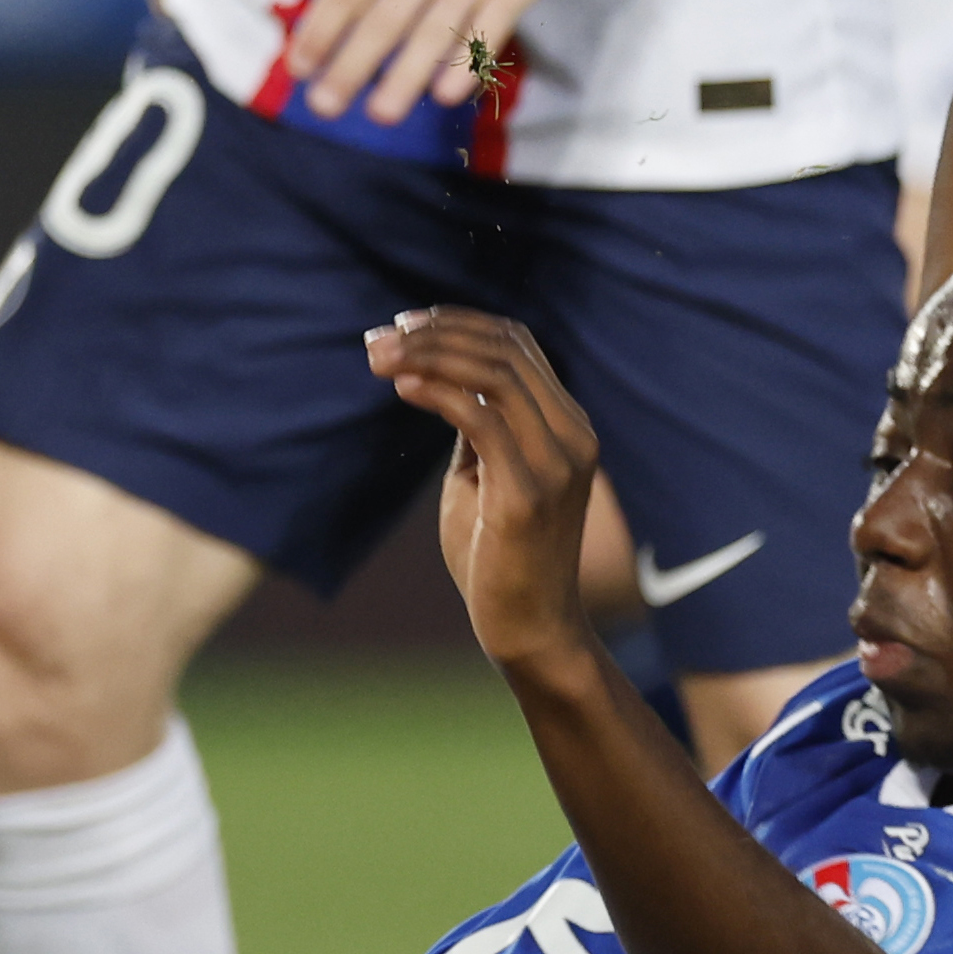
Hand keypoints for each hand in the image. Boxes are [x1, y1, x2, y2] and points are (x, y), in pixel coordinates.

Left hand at [284, 0, 574, 125]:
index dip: (320, 32)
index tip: (298, 69)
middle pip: (381, 20)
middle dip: (349, 67)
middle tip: (324, 107)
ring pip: (432, 33)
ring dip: (403, 77)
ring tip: (380, 114)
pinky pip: (488, 29)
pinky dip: (467, 62)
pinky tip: (445, 93)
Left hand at [377, 305, 603, 671]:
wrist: (528, 629)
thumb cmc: (498, 554)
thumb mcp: (486, 473)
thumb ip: (477, 424)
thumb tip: (438, 373)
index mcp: (567, 425)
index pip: (518, 343)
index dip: (458, 323)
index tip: (403, 324)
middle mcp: (573, 436)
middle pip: (505, 350)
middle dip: (434, 334)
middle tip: (378, 339)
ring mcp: (557, 463)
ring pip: (496, 374)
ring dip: (429, 355)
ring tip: (378, 356)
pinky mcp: (529, 494)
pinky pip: (483, 420)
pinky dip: (438, 392)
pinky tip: (401, 387)